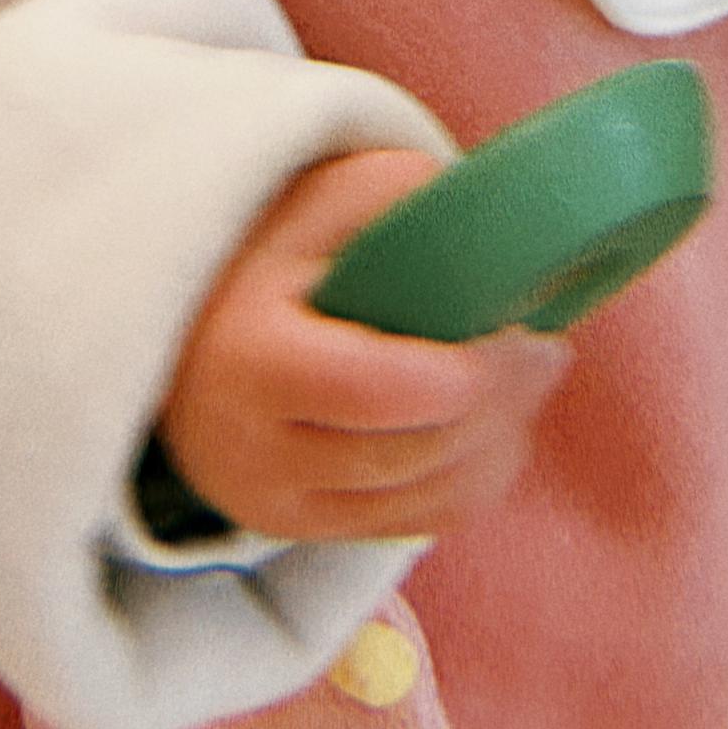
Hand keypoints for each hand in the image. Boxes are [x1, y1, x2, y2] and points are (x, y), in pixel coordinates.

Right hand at [158, 148, 571, 541]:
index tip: (517, 330)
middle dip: (499, 404)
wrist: (180, 326)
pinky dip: (472, 480)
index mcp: (251, 357)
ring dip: (498, 443)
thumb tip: (496, 218)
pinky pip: (413, 525)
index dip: (461, 374)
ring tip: (531, 378)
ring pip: (422, 498)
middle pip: (412, 450)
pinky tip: (500, 426)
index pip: (373, 391)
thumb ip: (400, 198)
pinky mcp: (303, 530)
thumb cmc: (265, 247)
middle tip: (546, 348)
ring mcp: (278, 503)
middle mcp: (257, 448)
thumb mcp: (317, 199)